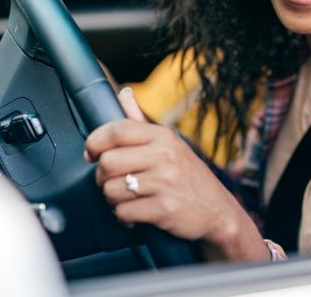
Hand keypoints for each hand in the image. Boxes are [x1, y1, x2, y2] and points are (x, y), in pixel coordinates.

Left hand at [85, 88, 268, 261]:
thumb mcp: (170, 145)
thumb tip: (124, 93)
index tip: (91, 153)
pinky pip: (123, 212)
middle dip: (102, 177)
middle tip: (112, 182)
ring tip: (127, 199)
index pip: (116, 130)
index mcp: (163, 136)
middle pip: (107, 162)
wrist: (219, 212)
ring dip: (113, 199)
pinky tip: (134, 215)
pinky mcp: (164, 209)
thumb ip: (141, 122)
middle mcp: (164, 156)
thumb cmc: (189, 177)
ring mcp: (165, 182)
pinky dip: (123, 217)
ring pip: (111, 189)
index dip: (95, 142)